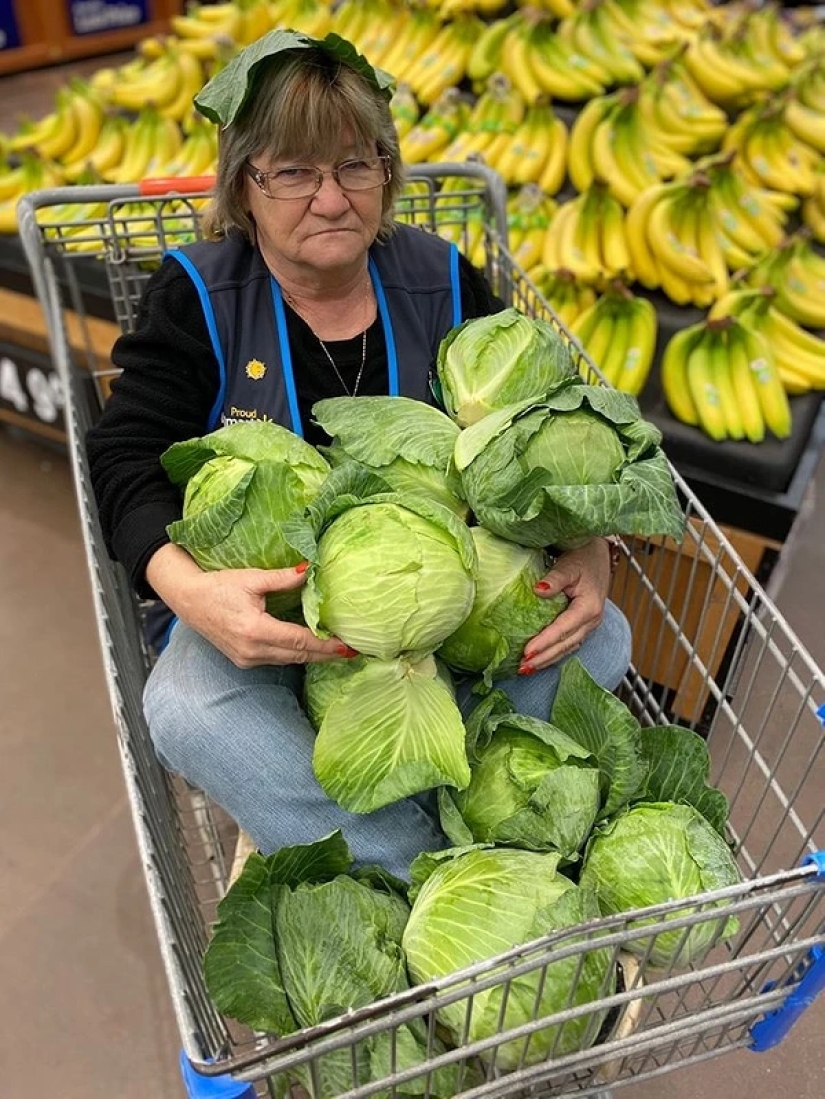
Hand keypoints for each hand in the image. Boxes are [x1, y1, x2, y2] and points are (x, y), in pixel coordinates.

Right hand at [145, 544, 353, 668]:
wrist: (187, 600)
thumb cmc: (218, 586)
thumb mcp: (251, 578)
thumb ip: (283, 578)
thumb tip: (310, 569)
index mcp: (254, 630)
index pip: (299, 641)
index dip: (326, 645)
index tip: (347, 645)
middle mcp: (252, 650)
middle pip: (298, 656)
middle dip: (326, 654)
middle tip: (352, 650)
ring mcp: (247, 659)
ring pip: (290, 660)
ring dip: (314, 656)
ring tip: (338, 650)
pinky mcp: (244, 661)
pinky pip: (278, 660)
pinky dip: (296, 654)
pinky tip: (312, 648)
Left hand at [518, 538, 611, 674]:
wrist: (597, 555)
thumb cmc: (582, 557)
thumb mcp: (568, 565)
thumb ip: (555, 579)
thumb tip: (538, 590)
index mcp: (589, 606)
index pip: (563, 628)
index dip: (545, 641)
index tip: (527, 652)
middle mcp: (592, 620)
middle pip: (566, 644)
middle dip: (544, 657)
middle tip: (522, 668)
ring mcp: (590, 624)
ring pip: (568, 647)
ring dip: (548, 659)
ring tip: (527, 669)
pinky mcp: (584, 625)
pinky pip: (569, 643)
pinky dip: (554, 653)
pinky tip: (540, 659)